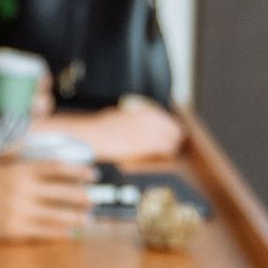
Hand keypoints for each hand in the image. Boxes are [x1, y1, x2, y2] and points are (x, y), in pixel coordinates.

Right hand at [0, 159, 90, 240]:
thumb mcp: (3, 168)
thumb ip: (27, 168)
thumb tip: (56, 170)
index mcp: (19, 170)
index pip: (57, 168)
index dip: (78, 170)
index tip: (92, 174)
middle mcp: (22, 189)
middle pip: (62, 192)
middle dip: (82, 195)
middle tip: (94, 198)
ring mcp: (18, 210)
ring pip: (56, 214)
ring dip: (75, 216)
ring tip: (88, 218)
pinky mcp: (13, 229)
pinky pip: (43, 231)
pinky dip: (59, 232)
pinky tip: (69, 232)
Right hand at [36, 102, 182, 161]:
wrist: (91, 136)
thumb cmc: (98, 129)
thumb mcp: (115, 117)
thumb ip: (129, 119)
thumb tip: (135, 122)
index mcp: (138, 112)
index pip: (162, 116)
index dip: (169, 124)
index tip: (172, 130)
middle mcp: (145, 119)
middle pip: (170, 126)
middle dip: (174, 134)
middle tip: (176, 140)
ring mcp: (145, 131)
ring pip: (170, 136)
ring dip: (173, 143)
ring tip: (172, 149)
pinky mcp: (144, 144)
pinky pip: (164, 147)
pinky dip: (167, 151)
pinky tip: (167, 155)